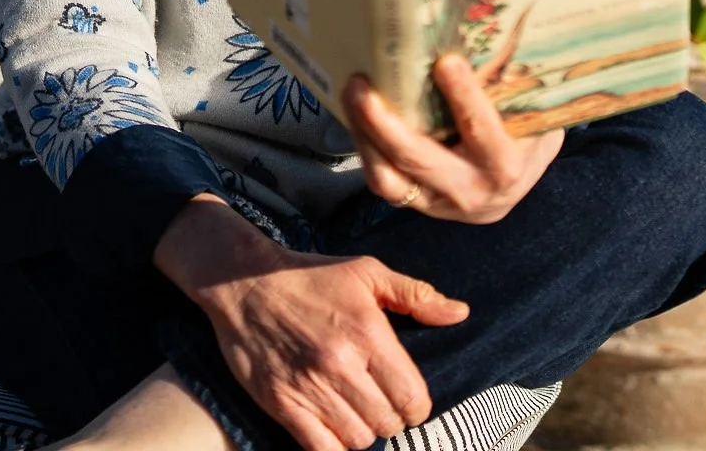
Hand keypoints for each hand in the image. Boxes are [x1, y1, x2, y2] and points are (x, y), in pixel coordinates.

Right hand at [156, 196, 468, 450]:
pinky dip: (334, 445)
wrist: (245, 283)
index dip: (417, 404)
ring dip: (364, 430)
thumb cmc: (312, 277)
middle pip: (388, 422)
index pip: (412, 397)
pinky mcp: (281, 404)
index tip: (407, 396)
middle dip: (392, 417)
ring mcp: (309, 387)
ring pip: (359, 439)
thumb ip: (417, 296)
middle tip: (380, 401)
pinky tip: (335, 426)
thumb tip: (461, 313)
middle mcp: (341, 364)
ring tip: (357, 410)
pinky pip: (322, 449)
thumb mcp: (368, 272)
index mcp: (368, 333)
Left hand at [342, 55, 563, 224]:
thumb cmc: (526, 139)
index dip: (464, 96)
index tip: (445, 61)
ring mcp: (439, 203)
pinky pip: (383, 182)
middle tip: (361, 84)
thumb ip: (518, 90)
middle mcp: (471, 191)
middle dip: (384, 122)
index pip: (482, 130)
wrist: (517, 188)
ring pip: (389, 178)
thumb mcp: (535, 116)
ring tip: (350, 95)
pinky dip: (365, 150)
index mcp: (506, 166)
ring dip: (364, 136)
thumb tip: (494, 35)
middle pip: (418, 159)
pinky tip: (354, 117)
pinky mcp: (416, 204)